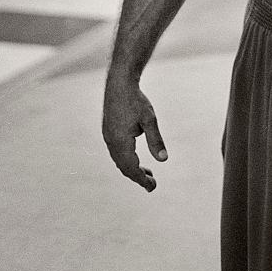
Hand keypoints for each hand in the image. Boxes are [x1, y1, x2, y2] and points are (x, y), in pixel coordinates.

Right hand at [102, 75, 167, 191]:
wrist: (119, 84)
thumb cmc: (135, 100)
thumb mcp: (149, 120)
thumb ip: (155, 140)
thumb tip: (163, 160)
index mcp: (120, 142)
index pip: (131, 168)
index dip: (141, 179)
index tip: (152, 187)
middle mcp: (111, 142)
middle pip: (123, 167)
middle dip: (137, 176)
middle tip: (152, 183)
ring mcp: (108, 137)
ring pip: (119, 160)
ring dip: (132, 168)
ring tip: (147, 172)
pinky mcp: (108, 131)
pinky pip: (116, 152)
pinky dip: (126, 159)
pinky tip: (135, 157)